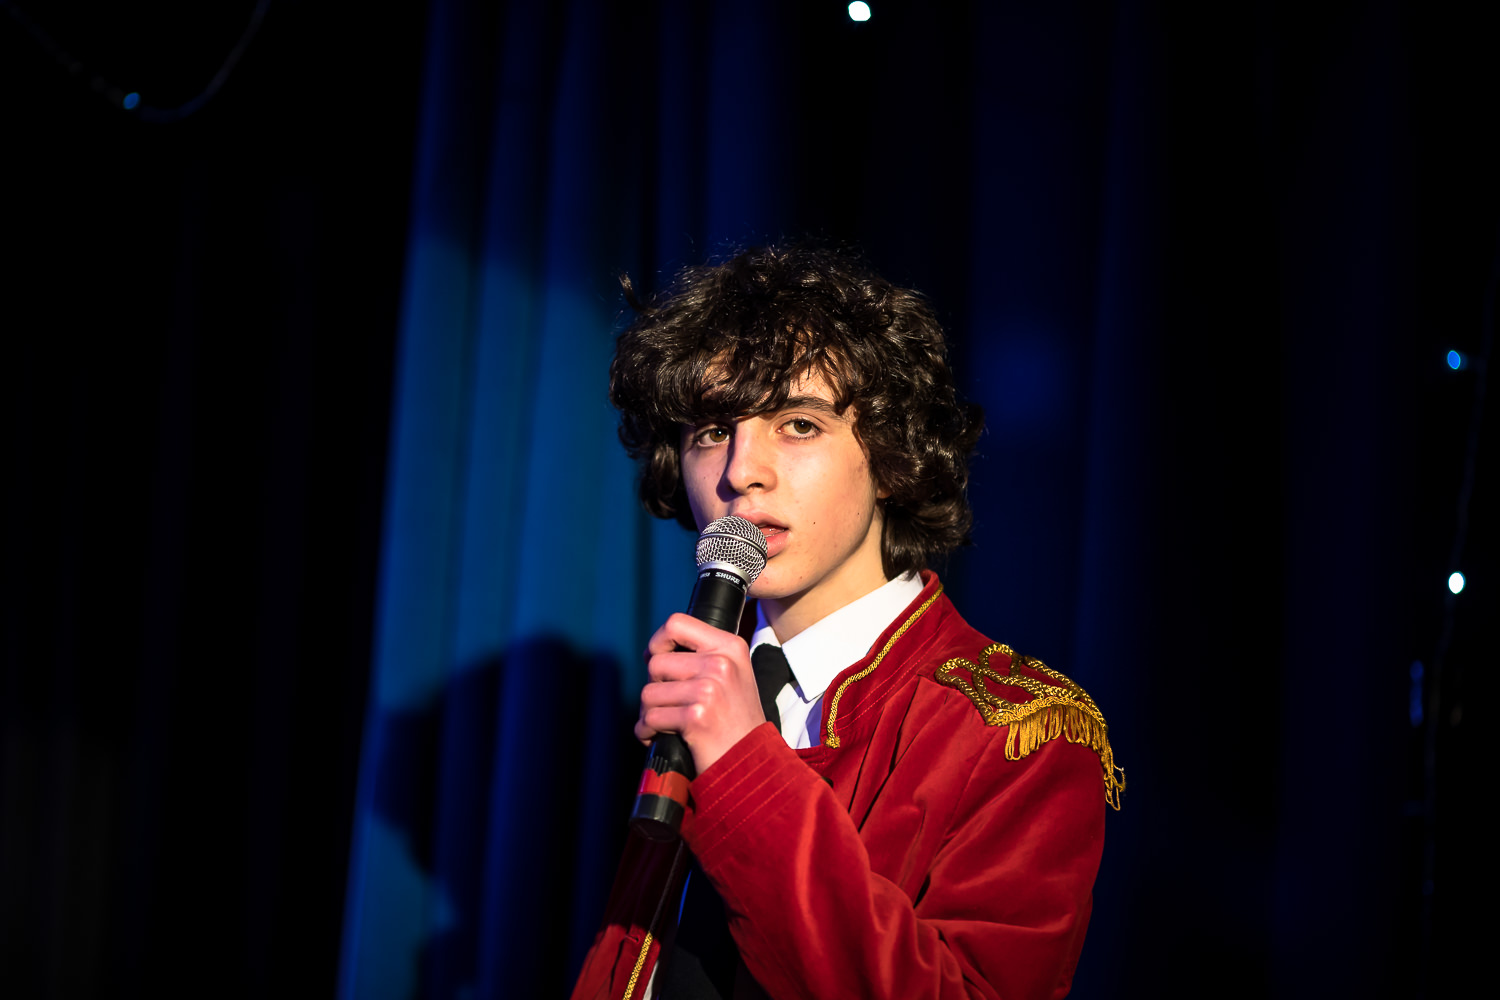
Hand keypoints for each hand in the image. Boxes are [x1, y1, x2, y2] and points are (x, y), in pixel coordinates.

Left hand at [636, 612, 767, 774]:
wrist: (753, 762)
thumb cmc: (736, 722)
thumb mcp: (731, 675)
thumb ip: (702, 656)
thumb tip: (654, 651)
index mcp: (730, 646)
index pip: (676, 623)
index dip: (658, 642)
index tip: (656, 660)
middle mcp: (721, 663)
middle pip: (656, 662)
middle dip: (654, 688)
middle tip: (667, 705)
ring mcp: (709, 689)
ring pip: (649, 693)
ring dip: (649, 713)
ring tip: (665, 724)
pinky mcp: (696, 716)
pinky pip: (650, 718)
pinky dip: (647, 732)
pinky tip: (660, 737)